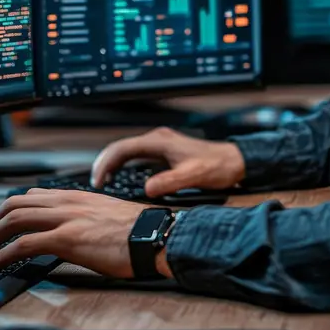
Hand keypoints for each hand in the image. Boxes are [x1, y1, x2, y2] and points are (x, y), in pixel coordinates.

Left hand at [0, 189, 149, 277]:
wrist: (157, 237)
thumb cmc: (139, 232)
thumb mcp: (106, 217)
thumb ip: (85, 219)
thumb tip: (71, 234)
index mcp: (76, 196)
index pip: (31, 196)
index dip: (7, 210)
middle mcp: (67, 202)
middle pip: (14, 204)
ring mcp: (66, 219)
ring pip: (14, 219)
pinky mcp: (68, 239)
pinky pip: (25, 243)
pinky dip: (5, 253)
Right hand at [91, 126, 245, 198]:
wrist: (234, 161)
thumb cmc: (218, 166)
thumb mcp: (193, 176)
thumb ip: (169, 182)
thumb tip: (147, 189)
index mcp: (160, 141)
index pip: (123, 149)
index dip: (107, 163)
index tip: (99, 180)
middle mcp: (157, 140)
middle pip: (120, 148)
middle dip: (104, 163)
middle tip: (95, 182)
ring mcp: (160, 145)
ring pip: (127, 151)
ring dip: (112, 164)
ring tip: (103, 181)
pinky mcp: (164, 152)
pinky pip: (136, 156)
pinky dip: (124, 165)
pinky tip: (121, 177)